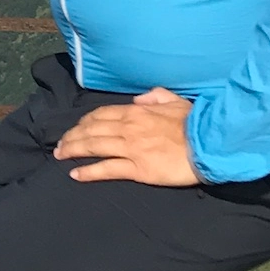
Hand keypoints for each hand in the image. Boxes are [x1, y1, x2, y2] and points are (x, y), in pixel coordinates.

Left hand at [54, 89, 199, 185]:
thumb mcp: (175, 100)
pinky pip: (107, 169)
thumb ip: (155, 96)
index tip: (76, 127)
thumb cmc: (195, 123)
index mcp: (137, 111)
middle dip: (72, 136)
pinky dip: (89, 171)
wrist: (209, 144)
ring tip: (60, 155)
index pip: (101, 114)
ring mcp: (131, 148)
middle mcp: (129, 127)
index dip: (84, 121)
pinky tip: (75, 174)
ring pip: (94, 146)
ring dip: (73, 150)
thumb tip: (139, 99)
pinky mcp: (138, 168)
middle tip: (60, 144)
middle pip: (91, 129)